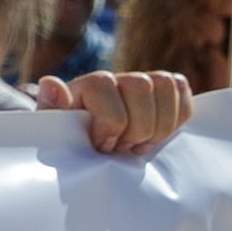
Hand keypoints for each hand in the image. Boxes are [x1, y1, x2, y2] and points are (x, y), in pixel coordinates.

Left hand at [30, 68, 193, 158]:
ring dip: (159, 124)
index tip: (101, 145)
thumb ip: (51, 110)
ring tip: (138, 144)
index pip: (103, 85)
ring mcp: (141, 81)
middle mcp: (115, 78)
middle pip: (140, 84)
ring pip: (165, 85)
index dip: (109, 123)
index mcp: (86, 86)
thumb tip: (50, 83)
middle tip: (122, 147)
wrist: (92, 152)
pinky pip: (181, 89)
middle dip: (136, 127)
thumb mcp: (55, 133)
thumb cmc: (73, 144)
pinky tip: (156, 135)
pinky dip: (176, 116)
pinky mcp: (163, 89)